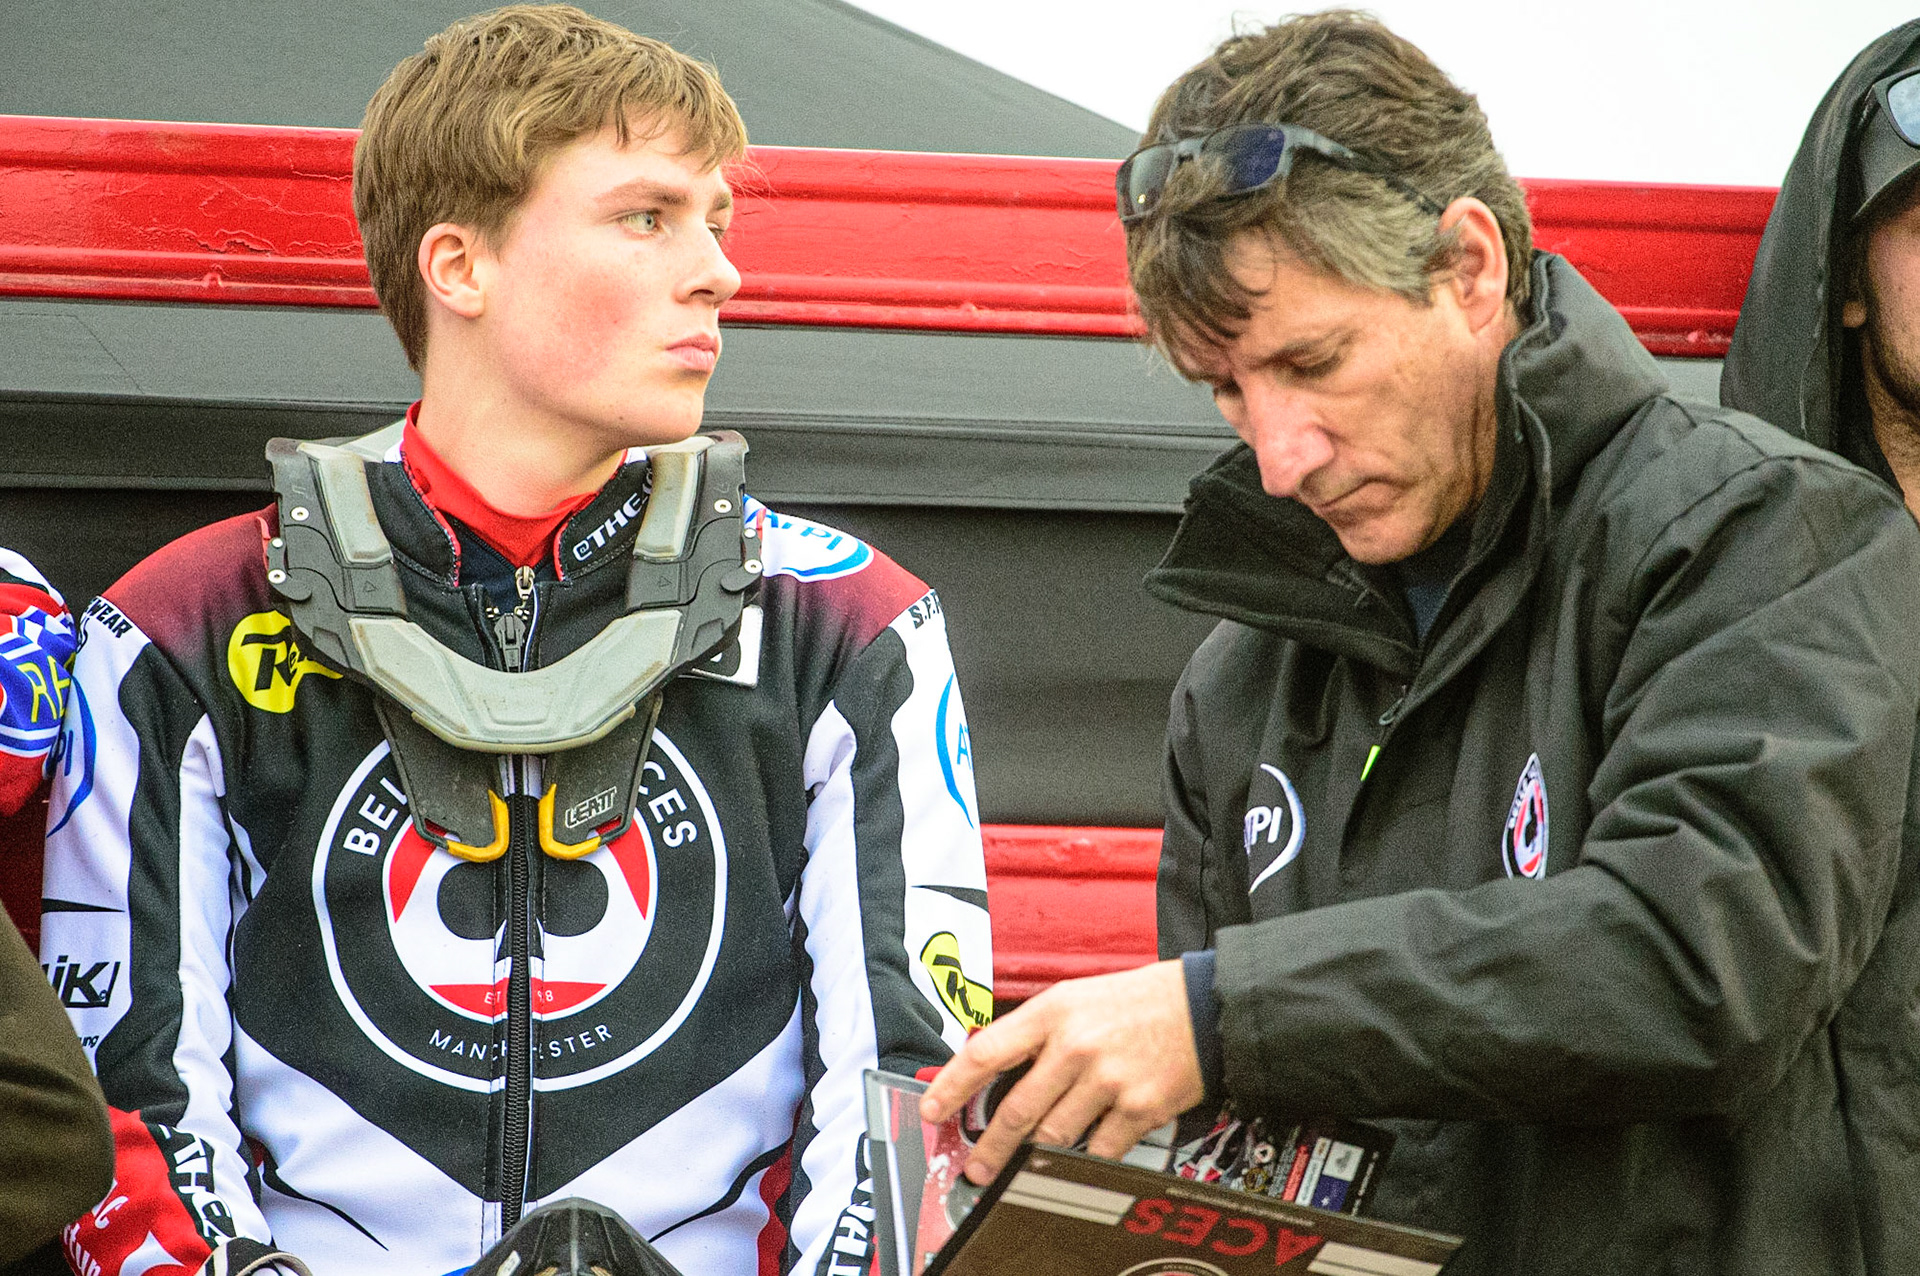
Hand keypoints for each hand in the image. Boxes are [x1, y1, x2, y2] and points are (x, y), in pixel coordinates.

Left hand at [919, 959, 1204, 1183]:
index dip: (951, 1087)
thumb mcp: (1077, 997)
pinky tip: (1084, 1151)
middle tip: (976, 1167)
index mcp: (1053, 1012)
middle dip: (989, 1148)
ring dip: (1034, 1154)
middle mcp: (1076, 1046)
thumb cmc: (1138, 1001)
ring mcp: (1107, 1080)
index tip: (932, 1110)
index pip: (986, 1053)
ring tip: (1025, 1161)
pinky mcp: (1138, 1109)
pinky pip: (1098, 1150)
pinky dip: (1087, 1156)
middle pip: (1015, 1110)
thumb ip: (1036, 1031)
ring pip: (1053, 1136)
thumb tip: (994, 1070)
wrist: (1204, 1007)